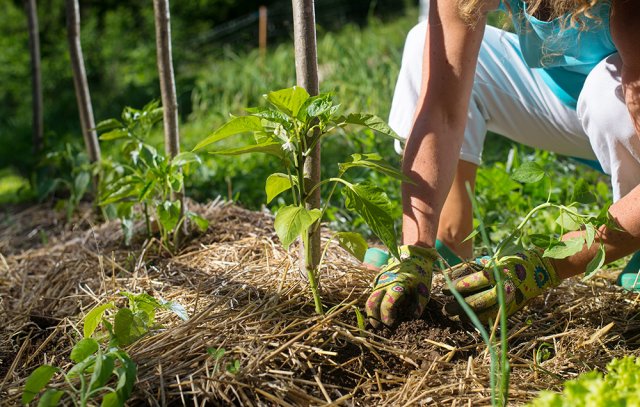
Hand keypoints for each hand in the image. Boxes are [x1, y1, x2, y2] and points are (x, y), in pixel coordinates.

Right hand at [365, 245, 436, 327]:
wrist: (412, 255)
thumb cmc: (420, 274)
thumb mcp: (424, 289)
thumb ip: (419, 304)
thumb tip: (413, 317)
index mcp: (397, 285)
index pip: (387, 304)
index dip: (387, 317)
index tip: (391, 324)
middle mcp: (384, 283)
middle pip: (372, 302)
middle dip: (373, 317)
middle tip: (378, 327)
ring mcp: (379, 280)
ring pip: (370, 298)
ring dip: (372, 311)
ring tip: (377, 321)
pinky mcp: (377, 278)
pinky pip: (373, 292)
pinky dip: (375, 302)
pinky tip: (380, 309)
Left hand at [442, 249, 559, 322]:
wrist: (540, 269)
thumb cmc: (512, 261)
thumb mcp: (492, 260)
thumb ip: (474, 268)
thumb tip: (450, 275)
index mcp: (497, 273)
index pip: (472, 282)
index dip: (455, 286)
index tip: (443, 287)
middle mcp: (502, 288)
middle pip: (475, 300)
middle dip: (457, 305)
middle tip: (445, 307)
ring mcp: (508, 300)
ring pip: (482, 311)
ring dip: (465, 314)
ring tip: (452, 315)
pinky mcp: (511, 308)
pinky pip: (492, 317)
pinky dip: (478, 319)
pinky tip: (468, 319)